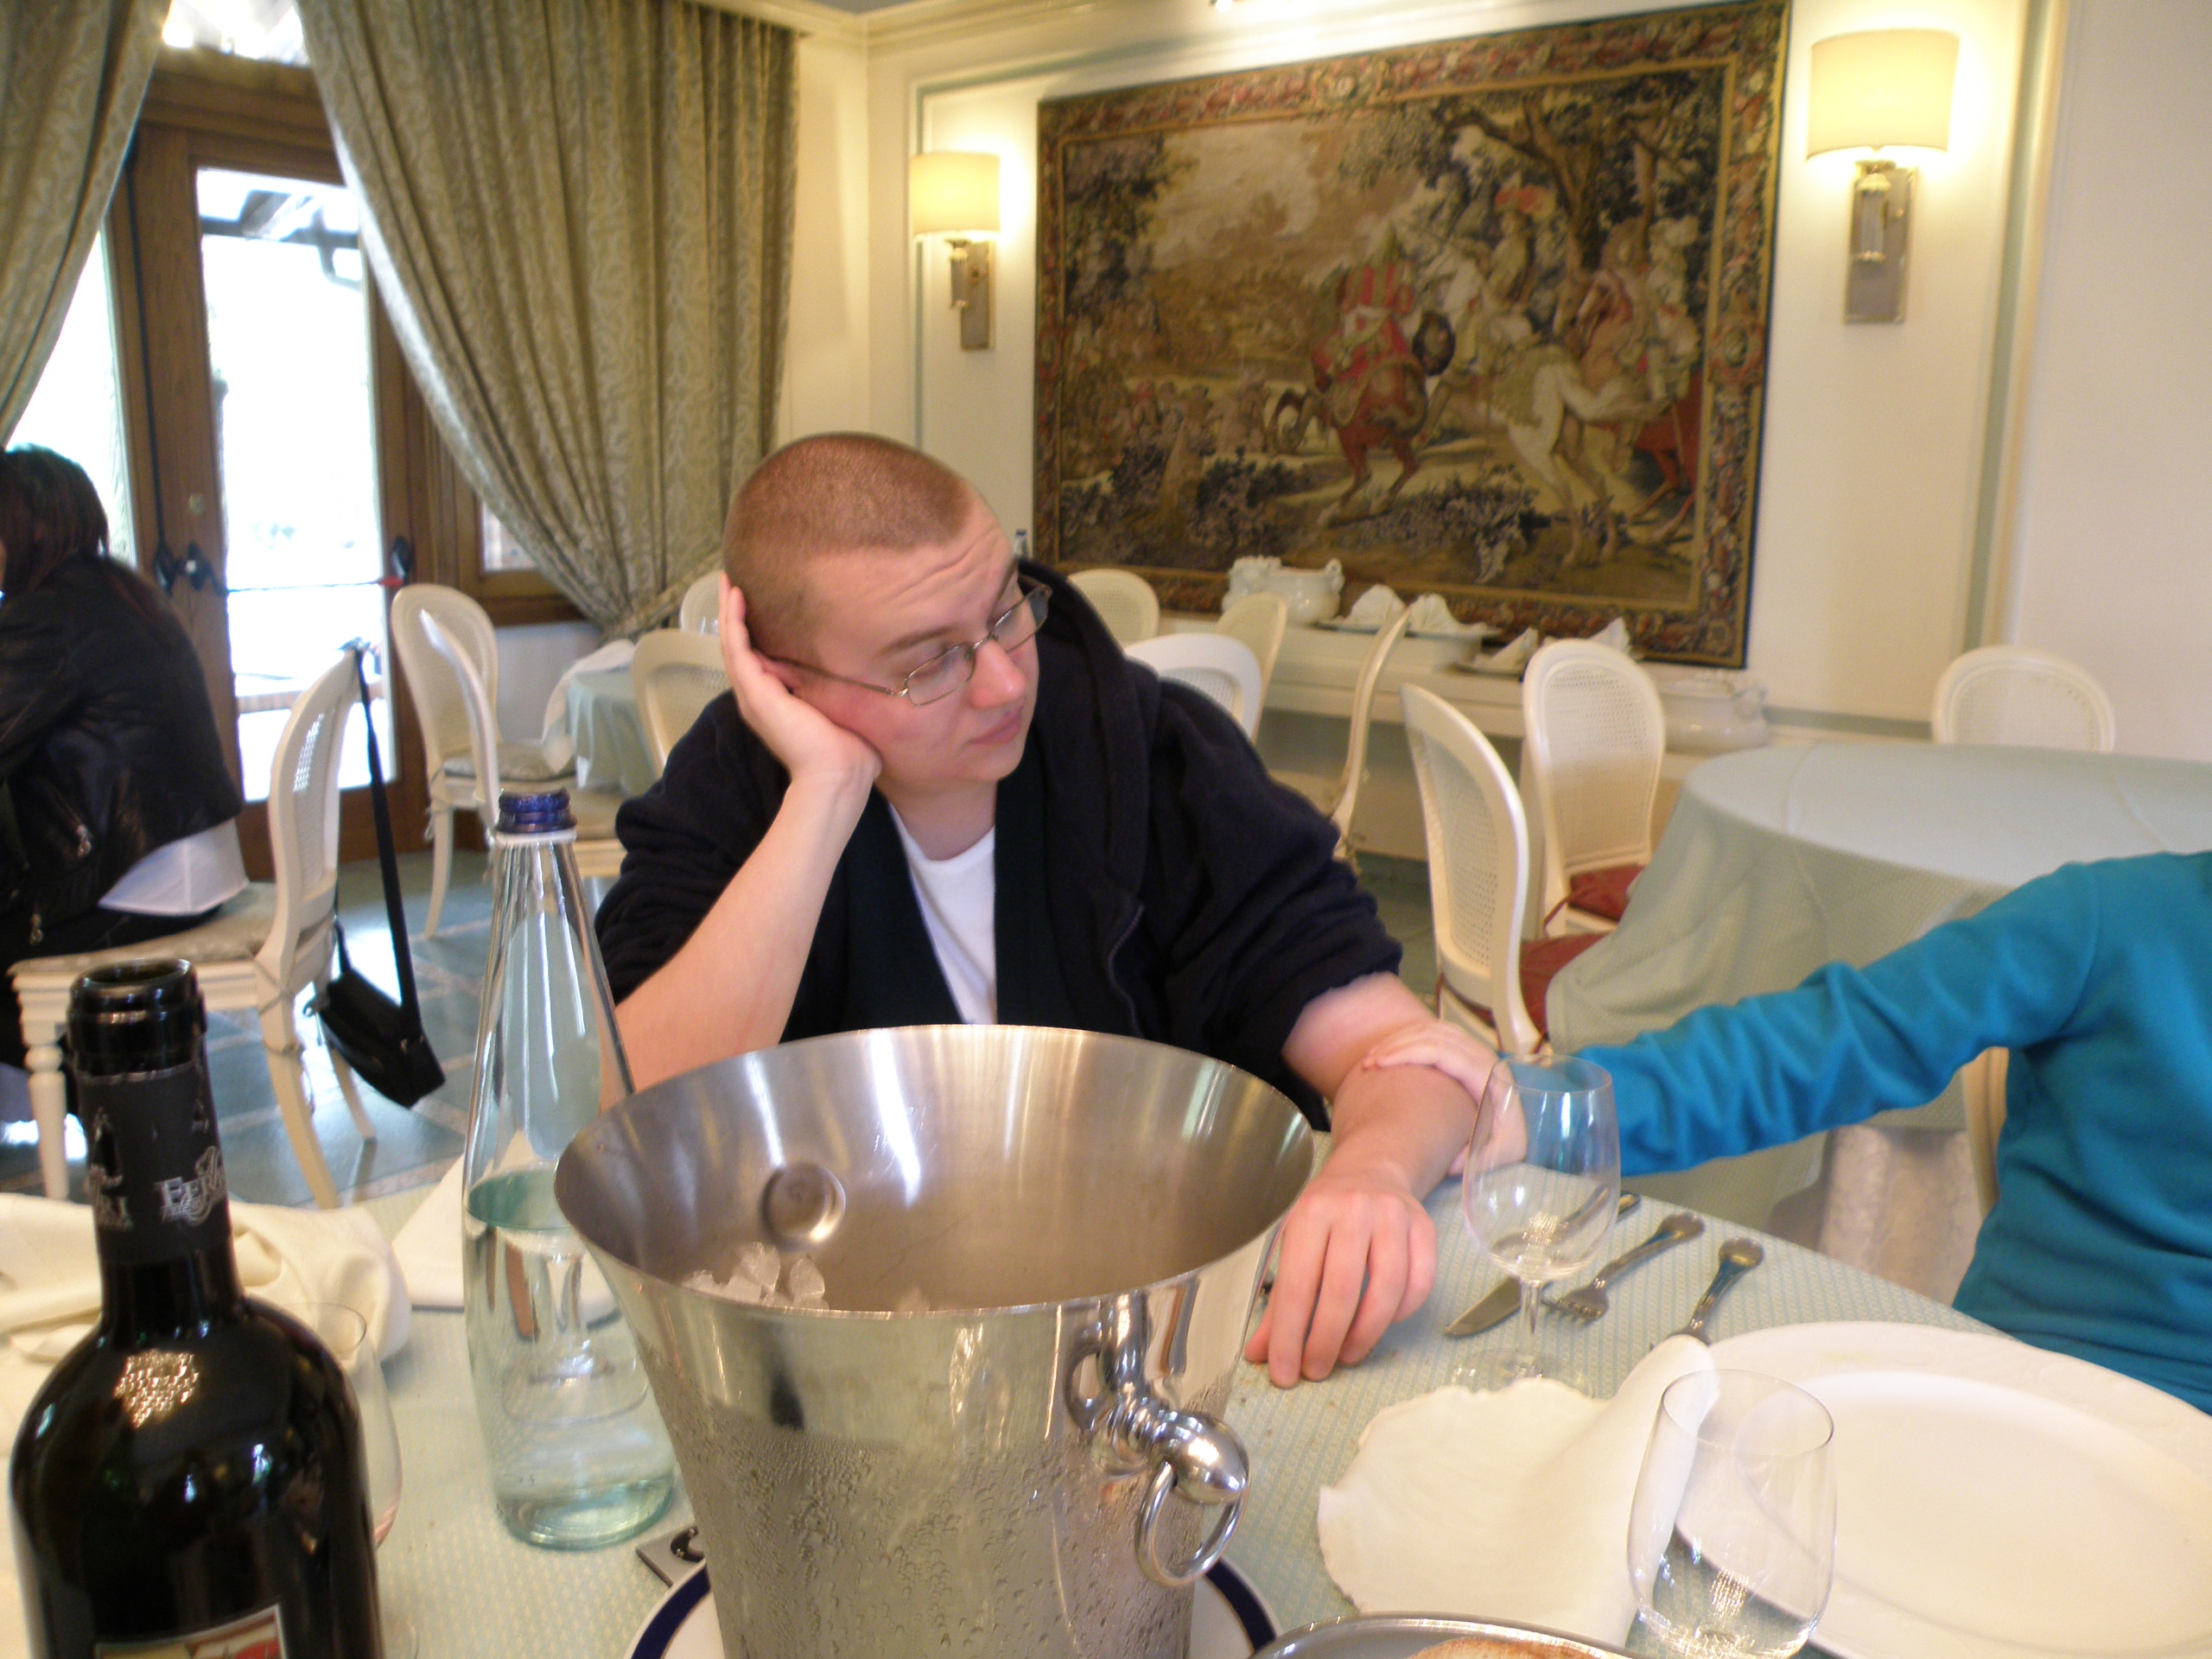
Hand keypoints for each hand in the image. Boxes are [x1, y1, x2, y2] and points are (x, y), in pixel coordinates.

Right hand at [719, 580, 879, 793]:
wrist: (840, 775)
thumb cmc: (850, 752)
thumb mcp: (843, 709)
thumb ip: (840, 689)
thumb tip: (866, 669)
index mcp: (775, 702)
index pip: (757, 657)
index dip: (753, 629)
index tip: (756, 600)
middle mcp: (759, 697)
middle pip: (739, 646)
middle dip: (735, 613)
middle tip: (731, 581)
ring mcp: (754, 695)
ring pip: (732, 643)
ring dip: (728, 610)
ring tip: (727, 580)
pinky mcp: (756, 693)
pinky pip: (737, 648)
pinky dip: (734, 620)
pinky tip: (735, 595)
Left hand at [1241, 1154, 1435, 1386]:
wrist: (1371, 1170)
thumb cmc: (1326, 1214)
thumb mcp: (1294, 1243)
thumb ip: (1279, 1301)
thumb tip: (1260, 1354)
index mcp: (1311, 1213)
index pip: (1298, 1286)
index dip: (1290, 1336)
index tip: (1284, 1374)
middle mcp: (1353, 1210)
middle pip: (1342, 1291)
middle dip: (1325, 1342)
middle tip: (1316, 1371)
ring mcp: (1394, 1216)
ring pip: (1386, 1290)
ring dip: (1365, 1335)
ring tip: (1346, 1356)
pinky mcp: (1425, 1227)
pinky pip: (1420, 1283)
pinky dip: (1400, 1313)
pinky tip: (1381, 1325)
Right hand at [1362, 1023, 1522, 1173]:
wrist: (1525, 1125)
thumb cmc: (1508, 1139)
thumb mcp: (1499, 1154)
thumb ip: (1474, 1159)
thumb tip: (1449, 1162)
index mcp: (1486, 1074)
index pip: (1442, 1050)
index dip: (1408, 1052)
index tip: (1381, 1064)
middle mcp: (1481, 1055)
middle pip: (1433, 1035)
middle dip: (1396, 1044)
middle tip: (1368, 1063)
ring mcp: (1473, 1049)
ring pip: (1431, 1029)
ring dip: (1399, 1039)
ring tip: (1372, 1057)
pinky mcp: (1465, 1051)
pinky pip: (1434, 1033)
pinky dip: (1409, 1038)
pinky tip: (1389, 1053)